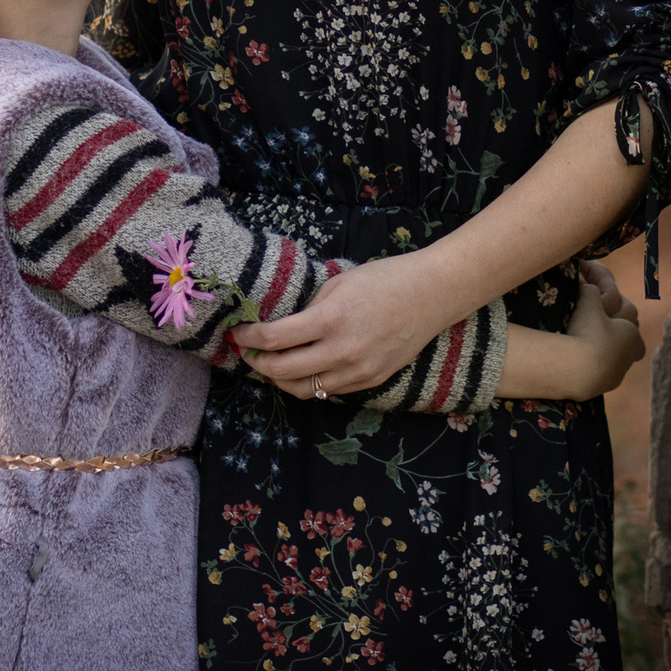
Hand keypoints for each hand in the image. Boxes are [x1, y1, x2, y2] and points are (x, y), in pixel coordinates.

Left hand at [228, 255, 456, 399]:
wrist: (432, 295)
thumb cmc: (384, 279)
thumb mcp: (338, 284)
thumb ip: (310, 310)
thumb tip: (281, 327)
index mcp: (330, 319)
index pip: (274, 339)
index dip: (249, 339)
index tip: (238, 333)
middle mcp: (342, 351)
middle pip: (281, 371)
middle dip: (256, 364)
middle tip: (247, 354)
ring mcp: (357, 371)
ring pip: (304, 390)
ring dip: (279, 380)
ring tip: (270, 366)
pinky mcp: (370, 381)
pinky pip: (329, 390)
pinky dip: (309, 383)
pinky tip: (302, 369)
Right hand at [563, 266, 645, 399]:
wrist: (580, 368)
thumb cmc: (588, 331)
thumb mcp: (588, 302)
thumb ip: (591, 291)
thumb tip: (588, 284)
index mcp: (632, 334)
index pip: (632, 319)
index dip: (621, 311)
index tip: (608, 307)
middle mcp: (630, 356)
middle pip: (633, 344)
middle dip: (621, 335)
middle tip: (603, 327)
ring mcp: (618, 374)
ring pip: (619, 360)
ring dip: (609, 352)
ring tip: (590, 344)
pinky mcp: (605, 386)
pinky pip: (605, 373)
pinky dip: (598, 365)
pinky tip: (583, 360)